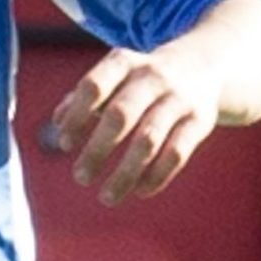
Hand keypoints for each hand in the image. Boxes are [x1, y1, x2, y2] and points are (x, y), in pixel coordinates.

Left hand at [45, 45, 225, 205]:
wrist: (201, 65)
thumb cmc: (139, 79)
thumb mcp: (113, 76)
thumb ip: (82, 97)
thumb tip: (58, 124)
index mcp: (123, 63)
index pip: (94, 86)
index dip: (77, 115)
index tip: (65, 144)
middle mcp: (152, 77)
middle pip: (121, 115)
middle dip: (97, 149)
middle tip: (80, 177)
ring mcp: (178, 99)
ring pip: (149, 140)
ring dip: (126, 172)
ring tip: (107, 197)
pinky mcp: (200, 121)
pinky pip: (177, 153)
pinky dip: (157, 176)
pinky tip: (139, 191)